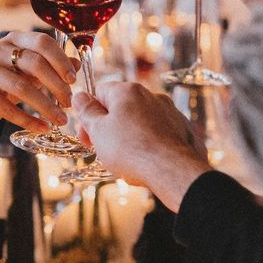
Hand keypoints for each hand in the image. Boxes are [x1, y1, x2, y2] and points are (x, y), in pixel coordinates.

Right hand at [0, 32, 76, 133]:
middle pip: (34, 63)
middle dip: (56, 85)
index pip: (42, 42)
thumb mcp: (30, 69)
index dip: (60, 60)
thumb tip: (77, 64)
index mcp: (15, 39)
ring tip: (61, 120)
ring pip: (22, 87)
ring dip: (46, 106)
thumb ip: (52, 65)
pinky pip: (8, 109)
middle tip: (69, 102)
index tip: (73, 79)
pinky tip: (43, 128)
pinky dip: (29, 120)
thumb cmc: (9, 79)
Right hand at [73, 78, 208, 212]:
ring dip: (131, 136)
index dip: (90, 114)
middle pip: (122, 107)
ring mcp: (170, 112)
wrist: (172, 171)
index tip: (87, 135)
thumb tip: (79, 96)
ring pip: (142, 121)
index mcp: (127, 91)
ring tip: (127, 160)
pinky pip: (160, 133)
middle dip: (110, 127)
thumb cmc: (131, 150)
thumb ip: (87, 111)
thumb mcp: (98, 131)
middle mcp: (151, 96)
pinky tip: (148, 160)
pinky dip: (152, 143)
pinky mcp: (183, 129)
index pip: (100, 92)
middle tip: (103, 150)